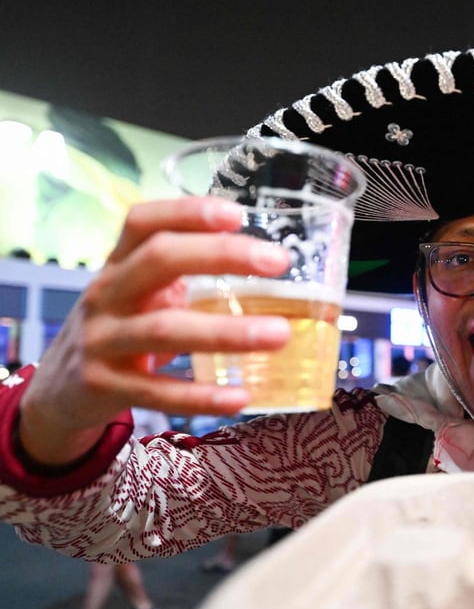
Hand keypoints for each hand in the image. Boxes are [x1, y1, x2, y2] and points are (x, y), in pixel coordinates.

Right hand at [18, 197, 291, 464]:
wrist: (59, 392)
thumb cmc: (120, 332)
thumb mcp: (139, 296)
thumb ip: (186, 279)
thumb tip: (266, 268)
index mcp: (118, 265)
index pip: (144, 222)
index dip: (187, 211)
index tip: (237, 213)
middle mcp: (106, 294)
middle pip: (159, 259)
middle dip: (222, 255)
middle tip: (279, 261)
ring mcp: (102, 340)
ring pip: (165, 329)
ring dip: (227, 332)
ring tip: (280, 334)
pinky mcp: (103, 387)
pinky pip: (158, 391)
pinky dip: (201, 396)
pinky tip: (240, 397)